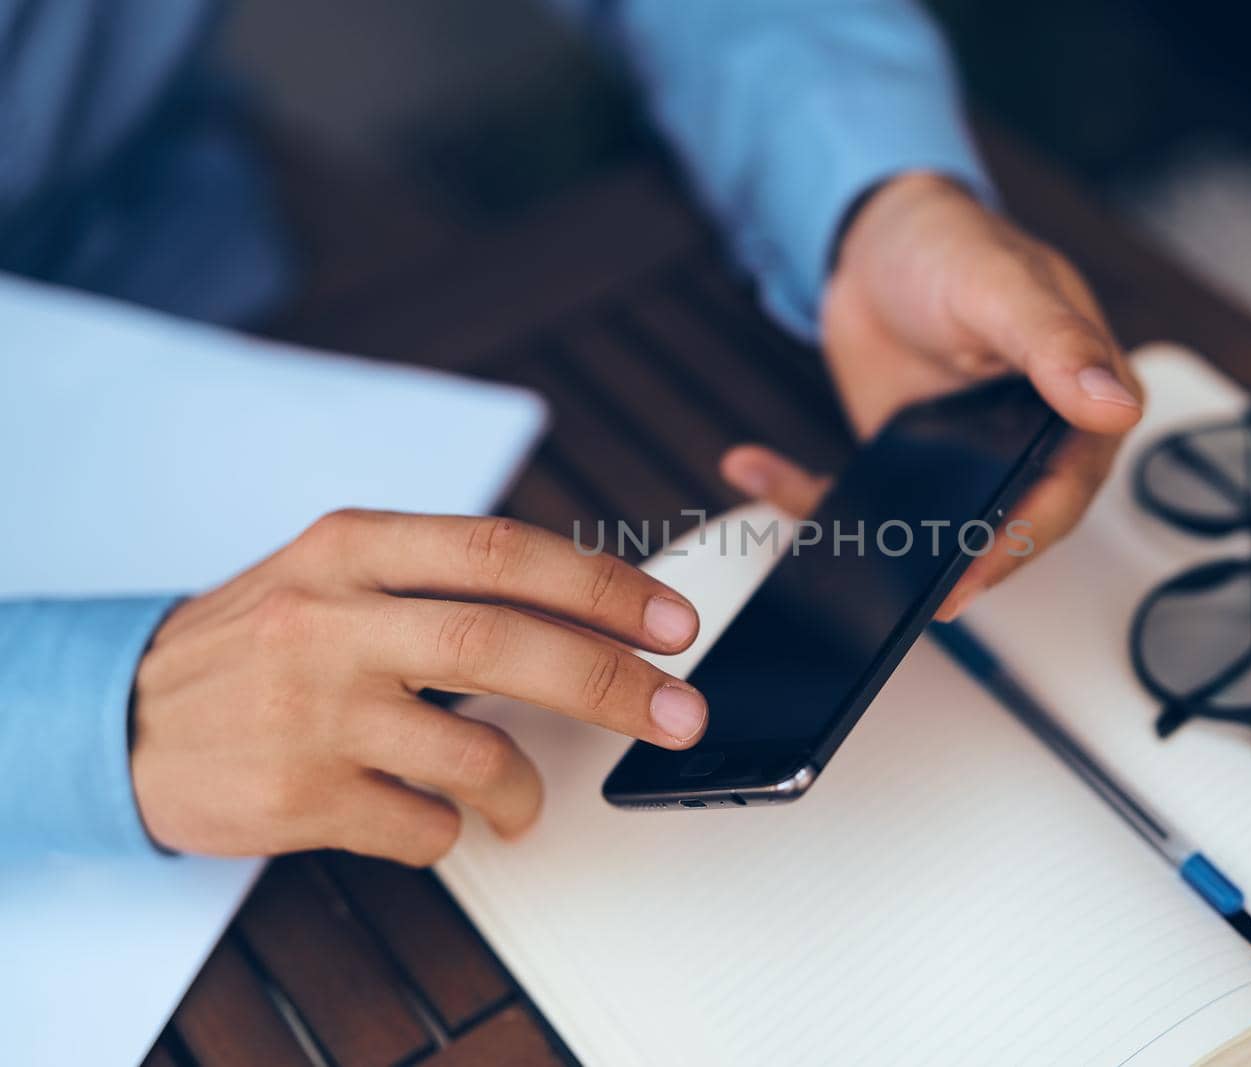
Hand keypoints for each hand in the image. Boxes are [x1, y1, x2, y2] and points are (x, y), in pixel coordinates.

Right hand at [130, 509, 703, 865]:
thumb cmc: (258, 640)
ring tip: (523, 800)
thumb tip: (593, 607)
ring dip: (527, 788)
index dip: (604, 586)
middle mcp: (330, 620)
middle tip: (679, 715)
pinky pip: (425, 826)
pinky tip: (436, 814)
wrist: (121, 718)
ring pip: (476, 753)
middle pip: (505, 644)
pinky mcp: (299, 797)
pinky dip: (455, 828)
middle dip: (613, 683)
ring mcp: (312, 711)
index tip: (673, 622)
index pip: (503, 553)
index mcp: (350, 547)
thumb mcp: (336, 575)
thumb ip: (446, 580)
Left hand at [726, 172, 1142, 618]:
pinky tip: (761, 473)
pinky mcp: (907, 463)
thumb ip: (1055, 345)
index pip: (1064, 494)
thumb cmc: (952, 245)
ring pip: (937, 531)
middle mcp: (1032, 445)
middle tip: (908, 594)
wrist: (875, 237)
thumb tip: (1115, 405)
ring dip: (884, 549)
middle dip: (953, 566)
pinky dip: (811, 498)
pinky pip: (867, 499)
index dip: (1022, 540)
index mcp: (1082, 409)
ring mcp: (968, 460)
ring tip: (832, 545)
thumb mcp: (1000, 286)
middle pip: (1004, 531)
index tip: (975, 571)